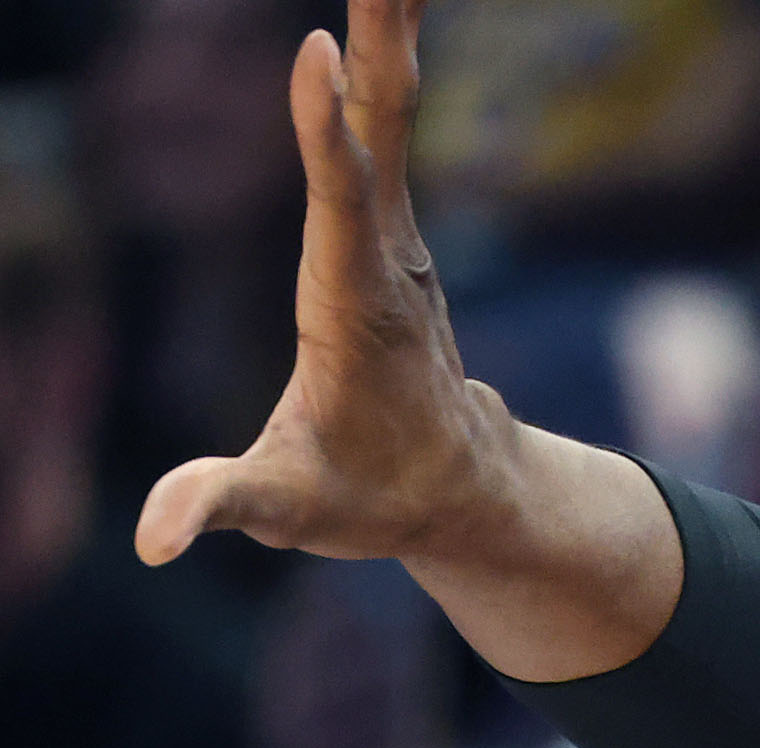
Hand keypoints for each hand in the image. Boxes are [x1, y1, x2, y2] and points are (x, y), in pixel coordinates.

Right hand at [134, 0, 520, 570]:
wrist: (458, 490)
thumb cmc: (368, 497)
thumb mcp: (292, 512)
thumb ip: (225, 506)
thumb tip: (156, 538)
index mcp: (352, 308)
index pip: (338, 207)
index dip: (324, 134)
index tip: (317, 50)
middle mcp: (385, 256)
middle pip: (382, 133)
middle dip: (380, 46)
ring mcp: (394, 235)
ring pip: (389, 115)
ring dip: (386, 31)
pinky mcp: (387, 225)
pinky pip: (380, 126)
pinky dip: (375, 60)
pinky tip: (379, 9)